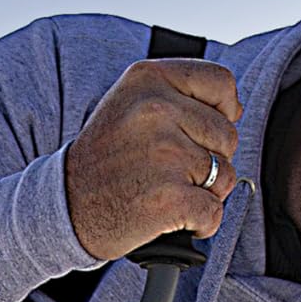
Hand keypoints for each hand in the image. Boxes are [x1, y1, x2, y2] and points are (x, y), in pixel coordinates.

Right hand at [63, 57, 242, 260]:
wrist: (65, 207)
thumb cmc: (106, 159)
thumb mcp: (131, 104)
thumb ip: (178, 95)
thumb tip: (235, 108)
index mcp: (149, 79)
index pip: (221, 82)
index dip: (224, 111)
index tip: (204, 131)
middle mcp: (156, 109)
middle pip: (227, 135)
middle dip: (210, 159)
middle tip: (170, 171)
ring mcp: (164, 154)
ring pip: (224, 175)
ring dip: (205, 192)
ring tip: (167, 191)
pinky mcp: (168, 197)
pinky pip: (214, 211)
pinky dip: (201, 223)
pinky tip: (173, 218)